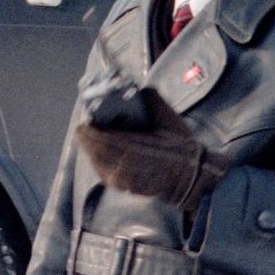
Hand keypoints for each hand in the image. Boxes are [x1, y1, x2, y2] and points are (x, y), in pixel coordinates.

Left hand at [75, 86, 229, 209]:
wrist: (191, 175)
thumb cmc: (181, 146)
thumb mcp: (171, 120)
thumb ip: (154, 101)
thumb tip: (140, 88)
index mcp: (137, 147)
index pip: (105, 139)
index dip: (91, 130)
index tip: (85, 121)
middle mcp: (128, 166)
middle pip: (97, 150)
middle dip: (87, 138)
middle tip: (83, 127)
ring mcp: (125, 179)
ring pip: (98, 162)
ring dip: (90, 149)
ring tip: (86, 137)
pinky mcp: (124, 187)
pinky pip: (103, 172)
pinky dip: (97, 160)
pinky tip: (95, 152)